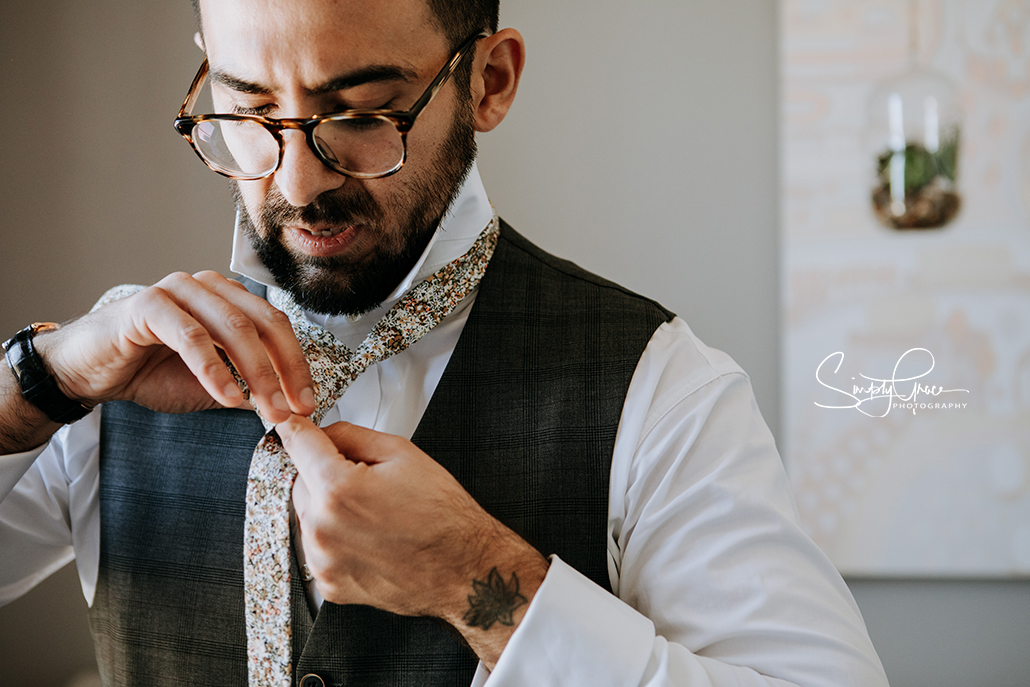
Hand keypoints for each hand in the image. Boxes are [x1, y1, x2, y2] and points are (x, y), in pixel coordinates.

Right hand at [37, 271, 314, 420]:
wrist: (90, 372)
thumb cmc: (150, 373)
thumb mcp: (212, 385)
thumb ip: (249, 387)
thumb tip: (290, 405)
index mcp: (229, 300)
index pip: (277, 327)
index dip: (297, 365)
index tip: (308, 403)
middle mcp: (209, 288)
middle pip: (264, 324)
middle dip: (284, 370)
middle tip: (293, 410)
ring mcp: (179, 290)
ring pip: (233, 329)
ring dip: (257, 373)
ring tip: (266, 410)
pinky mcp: (149, 304)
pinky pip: (192, 336)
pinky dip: (214, 369)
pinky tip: (228, 396)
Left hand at [280, 416, 549, 667]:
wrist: (463, 569)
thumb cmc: (443, 516)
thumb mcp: (403, 454)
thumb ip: (351, 435)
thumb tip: (323, 431)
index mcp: (338, 489)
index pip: (297, 443)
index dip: (299, 429)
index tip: (295, 425)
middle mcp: (323, 529)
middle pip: (301, 481)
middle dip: (325, 474)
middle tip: (368, 482)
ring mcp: (324, 561)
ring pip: (308, 516)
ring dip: (329, 508)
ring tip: (374, 515)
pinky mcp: (330, 584)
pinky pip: (318, 548)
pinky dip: (336, 539)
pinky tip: (370, 538)